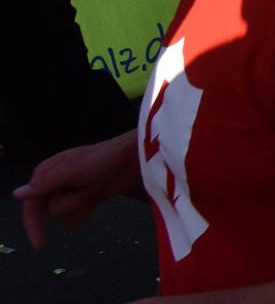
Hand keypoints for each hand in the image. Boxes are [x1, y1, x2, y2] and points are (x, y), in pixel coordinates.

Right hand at [13, 133, 138, 248]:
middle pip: (54, 214)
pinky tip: (97, 195)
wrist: (129, 159)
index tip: (40, 245)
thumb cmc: (102, 158)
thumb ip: (45, 183)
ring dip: (84, 204)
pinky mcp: (81, 203)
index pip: (31, 206)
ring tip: (96, 187)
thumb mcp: (73, 170)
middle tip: (91, 184)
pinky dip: (88, 211)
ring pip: (65, 218)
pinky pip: (76, 220)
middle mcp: (52, 187)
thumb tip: (16, 194)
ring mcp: (67, 196)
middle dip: (76, 202)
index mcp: (45, 175)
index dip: (33, 226)